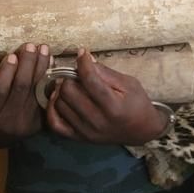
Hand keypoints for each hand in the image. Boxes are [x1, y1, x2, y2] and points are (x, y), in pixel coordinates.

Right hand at [0, 43, 49, 140]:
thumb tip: (5, 65)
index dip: (5, 73)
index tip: (11, 56)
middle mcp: (8, 122)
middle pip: (21, 88)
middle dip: (27, 64)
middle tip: (30, 46)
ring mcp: (26, 124)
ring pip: (37, 90)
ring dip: (41, 67)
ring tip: (43, 49)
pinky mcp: (39, 123)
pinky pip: (46, 96)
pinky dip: (49, 77)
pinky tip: (50, 62)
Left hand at [46, 49, 168, 144]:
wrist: (141, 131)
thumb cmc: (137, 104)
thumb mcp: (128, 83)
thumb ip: (105, 72)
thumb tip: (85, 59)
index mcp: (113, 106)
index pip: (89, 80)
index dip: (83, 63)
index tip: (82, 54)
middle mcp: (97, 121)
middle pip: (69, 91)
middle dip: (70, 77)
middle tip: (76, 74)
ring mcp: (86, 131)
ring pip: (59, 104)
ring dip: (61, 90)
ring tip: (70, 84)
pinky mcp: (79, 138)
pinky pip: (54, 123)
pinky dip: (52, 109)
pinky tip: (58, 99)